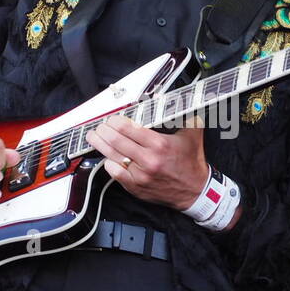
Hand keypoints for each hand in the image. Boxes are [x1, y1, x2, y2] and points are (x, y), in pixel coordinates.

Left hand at [86, 113, 208, 210]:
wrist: (195, 191)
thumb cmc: (191, 162)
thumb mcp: (192, 134)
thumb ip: (182, 114)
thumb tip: (172, 98)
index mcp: (160, 145)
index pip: (128, 128)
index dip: (115, 121)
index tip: (112, 118)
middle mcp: (149, 160)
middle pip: (116, 141)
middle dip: (104, 130)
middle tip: (100, 126)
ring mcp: (140, 175)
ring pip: (112, 156)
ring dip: (99, 144)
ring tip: (94, 137)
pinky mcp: (135, 187)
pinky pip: (114, 173)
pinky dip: (108, 163)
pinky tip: (107, 156)